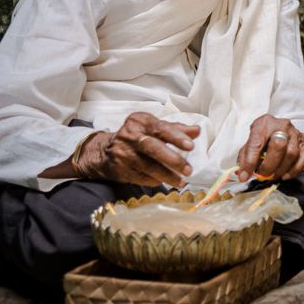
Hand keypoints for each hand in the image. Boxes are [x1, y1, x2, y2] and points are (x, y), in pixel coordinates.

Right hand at [75, 112, 198, 186]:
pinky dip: (154, 180)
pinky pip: (141, 177)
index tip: (191, 146)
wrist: (106, 151)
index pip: (161, 128)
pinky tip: (164, 182)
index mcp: (141, 121)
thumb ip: (176, 129)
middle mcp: (130, 136)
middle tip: (188, 170)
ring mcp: (124, 153)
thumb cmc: (138, 136)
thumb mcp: (155, 127)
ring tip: (181, 181)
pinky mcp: (120, 169)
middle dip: (173, 160)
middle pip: (153, 148)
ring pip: (148, 166)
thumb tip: (197, 130)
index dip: (176, 137)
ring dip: (167, 175)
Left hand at [236, 115, 303, 181]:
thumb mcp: (251, 142)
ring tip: (273, 175)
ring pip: (292, 154)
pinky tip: (285, 175)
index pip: (256, 142)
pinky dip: (294, 171)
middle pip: (278, 146)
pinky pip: (303, 159)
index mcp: (264, 124)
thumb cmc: (264, 136)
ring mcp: (296, 134)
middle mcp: (282, 126)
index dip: (250, 161)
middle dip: (269, 165)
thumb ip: (246, 157)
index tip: (245, 175)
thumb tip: (243, 175)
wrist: (281, 130)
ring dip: (281, 169)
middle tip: (262, 174)